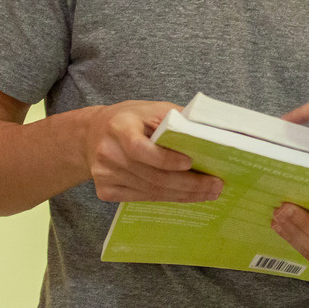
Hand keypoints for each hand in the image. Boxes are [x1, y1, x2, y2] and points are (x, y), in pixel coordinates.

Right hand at [82, 100, 222, 202]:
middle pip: (152, 176)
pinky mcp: (106, 191)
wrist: (92, 134)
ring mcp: (104, 175)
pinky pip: (142, 198)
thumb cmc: (130, 119)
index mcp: (119, 127)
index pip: (140, 148)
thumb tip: (211, 131)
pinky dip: (168, 198)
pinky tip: (187, 196)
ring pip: (151, 191)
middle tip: (216, 185)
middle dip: (188, 184)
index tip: (190, 162)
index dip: (165, 159)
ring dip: (184, 194)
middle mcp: (108, 153)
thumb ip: (177, 118)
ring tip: (209, 192)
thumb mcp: (151, 109)